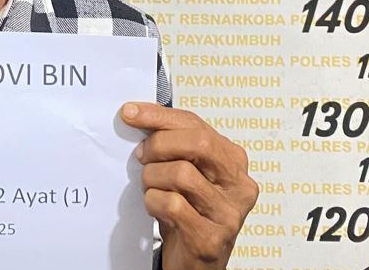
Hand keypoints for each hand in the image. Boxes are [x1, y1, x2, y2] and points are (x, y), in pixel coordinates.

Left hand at [121, 102, 258, 269]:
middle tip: (142, 157)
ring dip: (153, 178)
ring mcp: (229, 212)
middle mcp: (238, 185)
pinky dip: (154, 202)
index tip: (130, 113)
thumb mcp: (184, 173)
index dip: (159, 116)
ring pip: (181, 174)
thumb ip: (171, 144)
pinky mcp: (212, 237)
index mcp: (232, 161)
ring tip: (151, 188)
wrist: (195, 262)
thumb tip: (135, 114)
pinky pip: (172, 205)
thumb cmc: (188, 212)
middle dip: (159, 145)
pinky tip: (156, 208)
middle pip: (197, 143)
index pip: (196, 124)